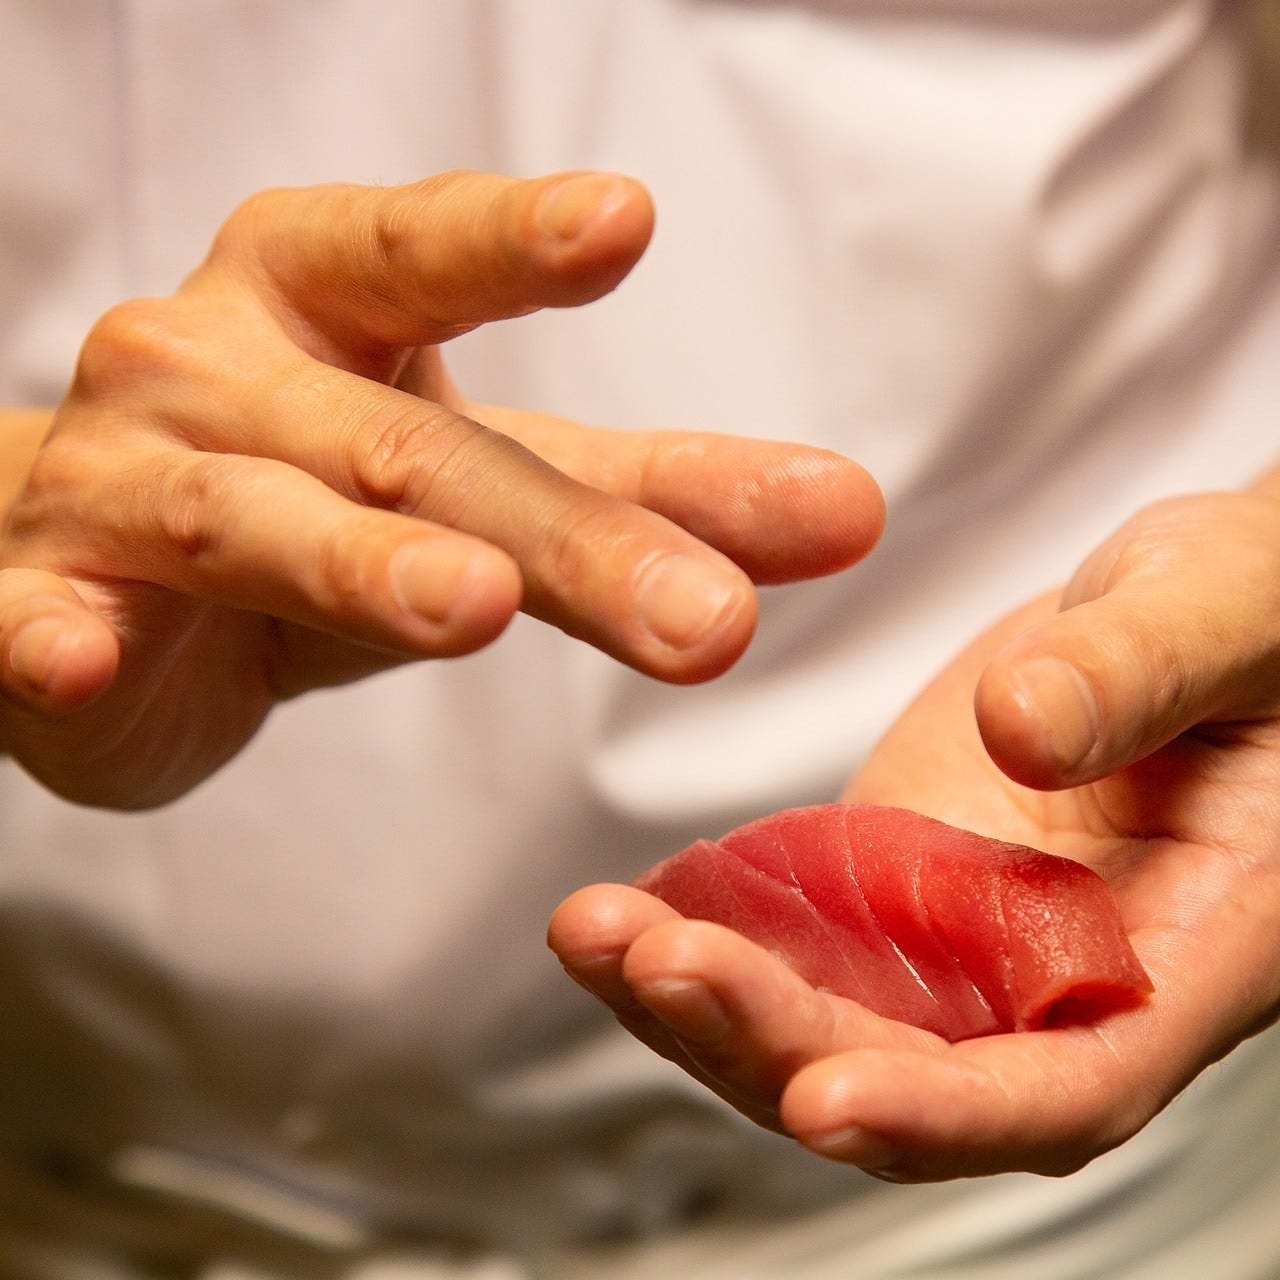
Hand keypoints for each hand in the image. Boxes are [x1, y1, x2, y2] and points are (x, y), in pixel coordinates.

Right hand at [0, 171, 881, 806]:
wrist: (97, 559)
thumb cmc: (315, 492)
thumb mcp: (487, 478)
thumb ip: (653, 494)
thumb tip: (847, 513)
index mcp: (326, 299)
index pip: (432, 255)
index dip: (516, 236)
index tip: (622, 220)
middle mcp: (221, 365)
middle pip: (410, 446)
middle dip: (560, 535)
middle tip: (709, 618)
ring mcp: (123, 478)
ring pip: (250, 518)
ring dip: (357, 562)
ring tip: (470, 604)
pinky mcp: (39, 596)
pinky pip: (38, 617)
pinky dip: (52, 635)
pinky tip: (72, 656)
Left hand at [551, 489, 1279, 1180]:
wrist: (1204, 609)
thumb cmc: (1258, 612)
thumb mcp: (1228, 612)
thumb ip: (1143, 674)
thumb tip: (1025, 732)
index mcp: (1182, 949)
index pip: (1069, 1083)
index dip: (949, 1112)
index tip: (823, 1098)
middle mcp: (1061, 976)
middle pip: (912, 1072)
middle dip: (775, 1044)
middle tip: (655, 964)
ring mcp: (967, 935)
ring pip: (828, 1020)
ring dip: (705, 1001)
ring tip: (594, 933)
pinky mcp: (899, 882)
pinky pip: (793, 940)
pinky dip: (703, 937)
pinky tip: (617, 910)